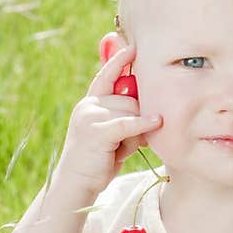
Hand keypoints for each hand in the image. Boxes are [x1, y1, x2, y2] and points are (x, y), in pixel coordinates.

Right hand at [55, 43, 161, 197]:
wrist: (76, 184)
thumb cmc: (98, 162)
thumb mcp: (112, 136)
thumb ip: (125, 119)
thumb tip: (151, 112)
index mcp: (90, 103)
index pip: (106, 76)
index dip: (119, 60)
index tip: (132, 47)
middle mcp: (88, 105)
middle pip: (128, 99)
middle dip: (137, 119)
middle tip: (130, 143)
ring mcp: (90, 116)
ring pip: (130, 111)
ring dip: (136, 132)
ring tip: (125, 149)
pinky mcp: (97, 130)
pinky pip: (128, 122)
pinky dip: (143, 124)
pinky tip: (156, 123)